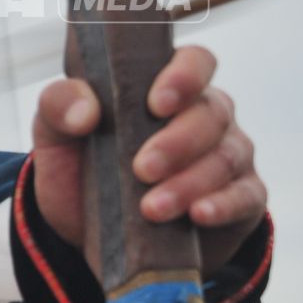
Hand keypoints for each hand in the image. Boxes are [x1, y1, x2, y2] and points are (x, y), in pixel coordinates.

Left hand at [31, 44, 266, 278]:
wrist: (95, 240)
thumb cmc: (83, 174)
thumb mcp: (56, 139)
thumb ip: (58, 107)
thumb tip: (84, 110)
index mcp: (168, 88)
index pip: (196, 62)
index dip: (184, 76)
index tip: (156, 103)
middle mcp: (206, 116)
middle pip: (211, 113)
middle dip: (177, 142)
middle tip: (142, 168)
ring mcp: (228, 156)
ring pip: (225, 157)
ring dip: (188, 183)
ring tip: (152, 208)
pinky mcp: (242, 200)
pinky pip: (246, 196)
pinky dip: (223, 205)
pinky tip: (199, 214)